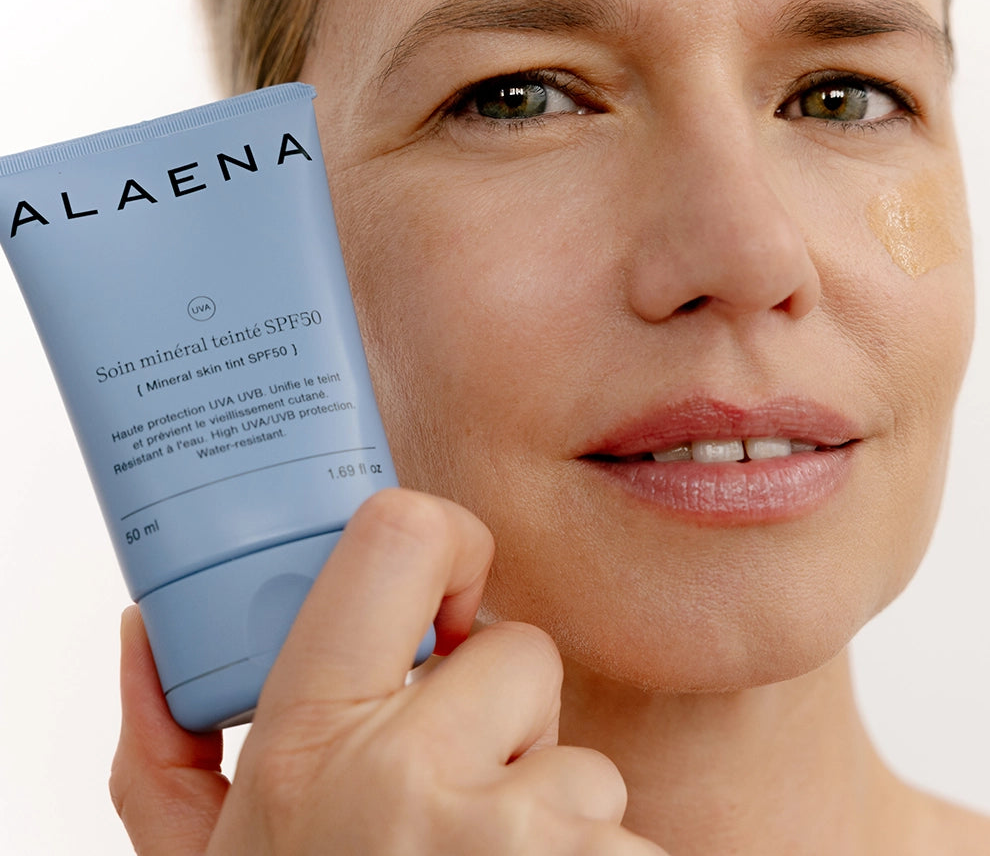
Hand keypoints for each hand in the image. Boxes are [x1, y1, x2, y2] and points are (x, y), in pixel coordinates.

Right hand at [110, 489, 667, 853]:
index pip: (402, 535)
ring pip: (583, 760)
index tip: (452, 600)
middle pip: (521, 652)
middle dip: (501, 722)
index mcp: (306, 741)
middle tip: (451, 805)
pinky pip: (630, 841)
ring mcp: (519, 843)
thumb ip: (164, 754)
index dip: (449, 544)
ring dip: (549, 816)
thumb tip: (146, 628)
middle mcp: (408, 780)